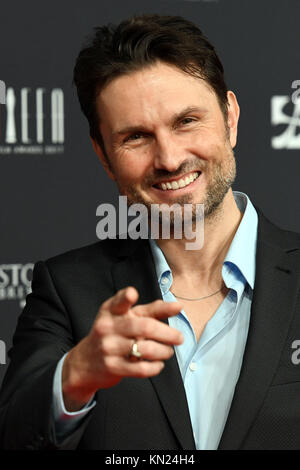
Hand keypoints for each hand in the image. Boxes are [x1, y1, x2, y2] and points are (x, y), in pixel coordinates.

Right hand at [62, 286, 183, 410]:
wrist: (84, 362)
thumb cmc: (113, 333)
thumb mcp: (124, 317)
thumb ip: (150, 310)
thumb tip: (178, 306)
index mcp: (111, 311)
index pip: (119, 302)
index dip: (126, 298)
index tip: (133, 294)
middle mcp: (108, 327)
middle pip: (145, 327)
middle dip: (168, 333)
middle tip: (180, 338)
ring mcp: (109, 347)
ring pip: (146, 348)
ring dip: (164, 351)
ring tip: (169, 351)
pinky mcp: (112, 367)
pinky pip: (141, 369)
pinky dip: (155, 367)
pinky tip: (159, 364)